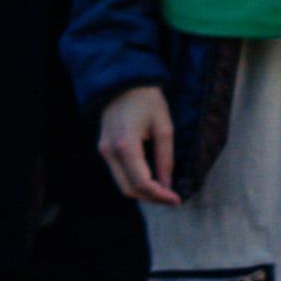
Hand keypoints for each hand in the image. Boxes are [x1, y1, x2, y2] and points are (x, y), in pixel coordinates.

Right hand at [97, 84, 178, 205]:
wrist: (123, 81)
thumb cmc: (146, 100)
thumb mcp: (164, 127)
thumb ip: (165, 158)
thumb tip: (168, 184)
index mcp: (125, 145)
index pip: (141, 182)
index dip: (160, 195)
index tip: (177, 199)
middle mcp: (109, 151)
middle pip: (128, 188)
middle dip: (151, 198)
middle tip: (171, 198)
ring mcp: (103, 149)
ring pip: (121, 183)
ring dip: (142, 191)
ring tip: (163, 190)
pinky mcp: (103, 147)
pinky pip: (118, 173)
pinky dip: (134, 181)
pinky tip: (151, 179)